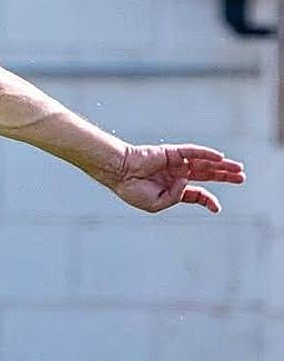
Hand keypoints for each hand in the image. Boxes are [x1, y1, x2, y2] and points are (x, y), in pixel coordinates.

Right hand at [110, 144, 245, 213]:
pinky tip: (220, 157)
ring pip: (204, 163)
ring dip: (221, 165)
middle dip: (224, 176)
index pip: (196, 193)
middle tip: (241, 178)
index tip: (217, 209)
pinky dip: (206, 153)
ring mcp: (175, 163)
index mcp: (171, 189)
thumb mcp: (157, 204)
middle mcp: (176, 175)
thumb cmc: (133, 190)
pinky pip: (193, 152)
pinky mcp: (172, 153)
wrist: (119, 174)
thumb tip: (187, 181)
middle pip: (206, 174)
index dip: (207, 200)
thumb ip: (176, 197)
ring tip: (238, 168)